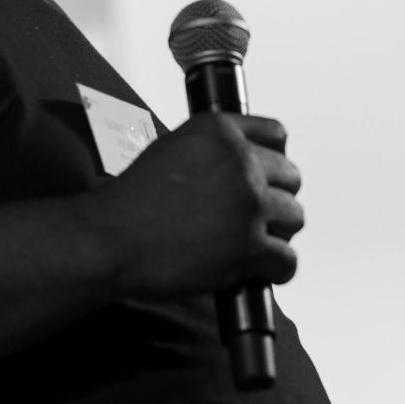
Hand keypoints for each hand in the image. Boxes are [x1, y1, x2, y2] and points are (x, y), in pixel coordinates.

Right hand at [86, 112, 301, 299]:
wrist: (110, 239)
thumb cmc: (130, 202)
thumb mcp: (170, 150)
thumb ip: (211, 152)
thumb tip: (235, 169)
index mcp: (219, 132)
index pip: (276, 133)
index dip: (275, 158)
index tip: (269, 175)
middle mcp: (239, 161)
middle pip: (292, 178)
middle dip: (277, 199)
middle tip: (256, 217)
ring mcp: (248, 202)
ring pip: (294, 218)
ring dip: (277, 234)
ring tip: (253, 245)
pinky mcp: (249, 245)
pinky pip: (287, 260)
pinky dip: (276, 270)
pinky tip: (260, 271)